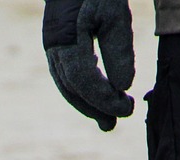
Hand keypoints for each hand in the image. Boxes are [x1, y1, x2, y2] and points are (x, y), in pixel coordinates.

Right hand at [42, 0, 134, 131]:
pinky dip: (80, 90)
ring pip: (67, 84)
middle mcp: (54, 47)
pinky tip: (94, 96)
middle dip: (95, 108)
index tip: (128, 108)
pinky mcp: (56, 42)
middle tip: (115, 124)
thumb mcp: (115, 15)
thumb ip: (118, 51)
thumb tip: (121, 86)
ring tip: (105, 119)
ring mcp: (52, 45)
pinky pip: (65, 74)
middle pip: (73, 88)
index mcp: (67, 40)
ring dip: (86, 104)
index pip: (85, 82)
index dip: (106, 100)